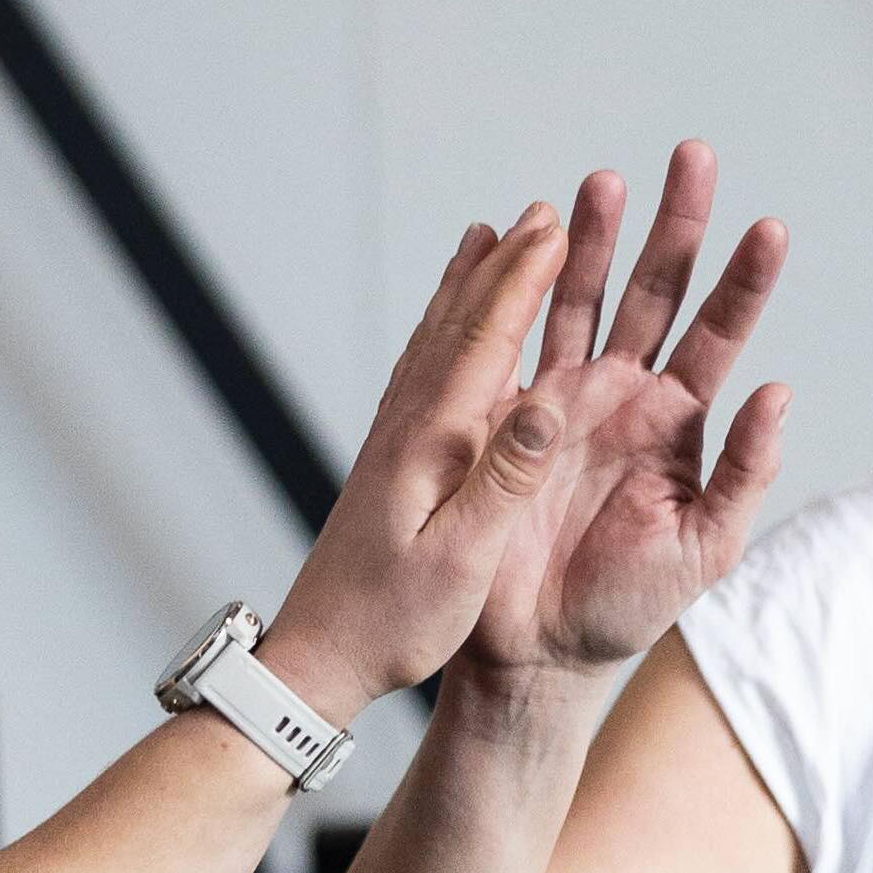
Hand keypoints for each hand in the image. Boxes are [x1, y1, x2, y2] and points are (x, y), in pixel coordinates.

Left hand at [259, 211, 572, 726]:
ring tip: (494, 239)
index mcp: (430, 446)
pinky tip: (450, 327)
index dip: (520, 280)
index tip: (554, 228)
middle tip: (544, 214)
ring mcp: (393, 442)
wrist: (318, 658)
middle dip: (505, 265)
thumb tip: (542, 403)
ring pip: (436, 341)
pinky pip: (422, 374)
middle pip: (460, 326)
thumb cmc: (390, 623)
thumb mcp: (460, 562)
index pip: (484, 342)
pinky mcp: (388, 463)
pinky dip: (443, 332)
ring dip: (470, 286)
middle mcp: (407, 429)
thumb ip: (504, 483)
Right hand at [462, 145, 787, 681]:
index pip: (720, 333)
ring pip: (581, 299)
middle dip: (674, 225)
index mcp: (678, 422)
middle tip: (692, 155)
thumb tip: (779, 392)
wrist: (536, 651)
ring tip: (602, 182)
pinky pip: (511, 342)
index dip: (744, 281)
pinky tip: (524, 242)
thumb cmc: (625, 608)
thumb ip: (743, 471)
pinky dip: (517, 291)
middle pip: (655, 292)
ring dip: (594, 239)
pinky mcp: (506, 416)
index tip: (770, 228)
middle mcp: (623, 396)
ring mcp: (563, 400)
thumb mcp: (706, 549)